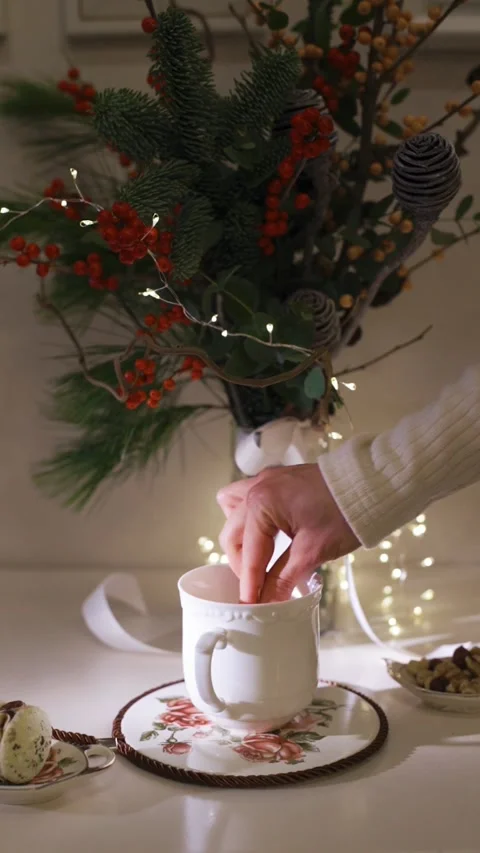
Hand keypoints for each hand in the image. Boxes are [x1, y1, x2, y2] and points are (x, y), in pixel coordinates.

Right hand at [217, 464, 359, 603]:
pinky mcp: (277, 480)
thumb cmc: (344, 513)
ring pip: (232, 511)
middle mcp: (257, 487)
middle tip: (257, 587)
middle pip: (233, 534)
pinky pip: (247, 497)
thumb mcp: (312, 552)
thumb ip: (283, 578)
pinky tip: (264, 532)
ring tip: (258, 559)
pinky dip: (249, 517)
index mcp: (262, 503)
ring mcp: (266, 480)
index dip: (250, 584)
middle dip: (243, 564)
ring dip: (240, 538)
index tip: (249, 605)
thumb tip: (268, 601)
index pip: (250, 553)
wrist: (370, 486)